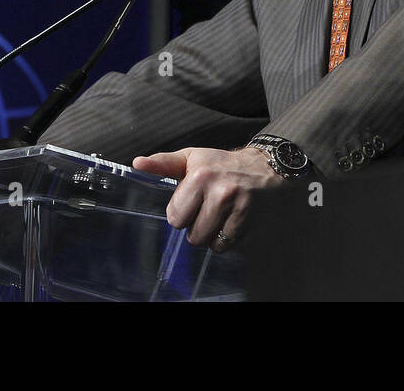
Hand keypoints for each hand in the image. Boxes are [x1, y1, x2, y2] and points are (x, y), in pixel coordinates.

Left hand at [132, 147, 281, 251]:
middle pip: (193, 235)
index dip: (182, 212)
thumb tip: (137, 164)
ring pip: (211, 243)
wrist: (266, 167)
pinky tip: (233, 221)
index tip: (193, 202)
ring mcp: (239, 207)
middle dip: (197, 226)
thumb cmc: (223, 164)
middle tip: (208, 210)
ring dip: (213, 235)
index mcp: (200, 176)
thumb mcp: (192, 158)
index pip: (176, 217)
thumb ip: (163, 163)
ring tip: (221, 216)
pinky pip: (229, 245)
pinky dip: (229, 238)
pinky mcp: (252, 220)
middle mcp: (220, 192)